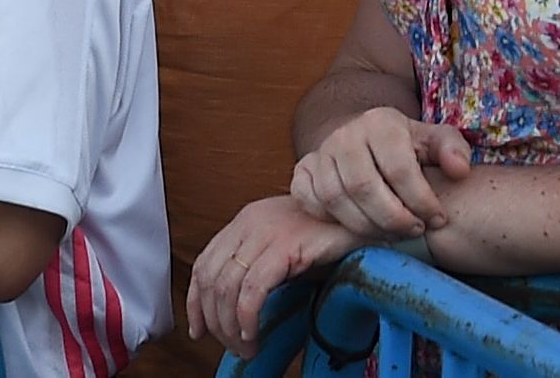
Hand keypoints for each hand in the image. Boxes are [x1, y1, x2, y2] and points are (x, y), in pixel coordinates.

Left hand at [184, 196, 366, 353]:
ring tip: (246, 347)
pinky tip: (253, 333)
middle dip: (214, 320)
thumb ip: (261, 265)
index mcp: (245, 221)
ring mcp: (266, 231)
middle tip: (232, 346)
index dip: (195, 301)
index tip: (199, 329)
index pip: (203, 264)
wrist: (364, 212)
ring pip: (227, 286)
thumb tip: (238, 310)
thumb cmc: (330, 236)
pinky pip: (253, 288)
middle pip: (210, 278)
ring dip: (231, 326)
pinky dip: (247, 316)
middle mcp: (249, 222)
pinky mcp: (286, 244)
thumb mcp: (285, 247)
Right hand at [291, 109, 473, 241]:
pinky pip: (309, 201)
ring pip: (336, 199)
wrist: (360, 136)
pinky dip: (332, 219)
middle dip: (394, 219)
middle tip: (415, 231)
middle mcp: (344, 135)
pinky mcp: (302, 171)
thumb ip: (453, 150)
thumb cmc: (404, 145)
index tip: (437, 219)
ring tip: (392, 235)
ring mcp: (319, 153)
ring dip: (367, 226)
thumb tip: (460, 170)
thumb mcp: (434, 140)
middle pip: (364, 187)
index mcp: (380, 123)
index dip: (421, 201)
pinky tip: (359, 226)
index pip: (399, 169)